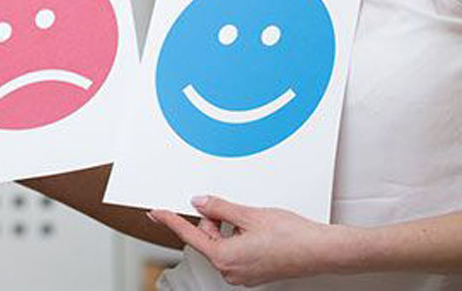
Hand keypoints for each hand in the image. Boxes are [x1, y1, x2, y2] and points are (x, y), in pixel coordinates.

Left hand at [149, 195, 352, 285]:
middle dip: (212, 221)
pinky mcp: (254, 273)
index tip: (156, 212)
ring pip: (221, 245)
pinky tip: (255, 230)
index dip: (171, 220)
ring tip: (251, 221)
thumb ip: (219, 208)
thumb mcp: (249, 214)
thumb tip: (200, 203)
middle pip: (207, 240)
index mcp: (226, 258)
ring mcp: (243, 275)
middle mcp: (232, 271)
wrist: (323, 251)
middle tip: (229, 208)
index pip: (189, 235)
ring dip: (227, 229)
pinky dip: (237, 237)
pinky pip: (235, 252)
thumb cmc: (293, 236)